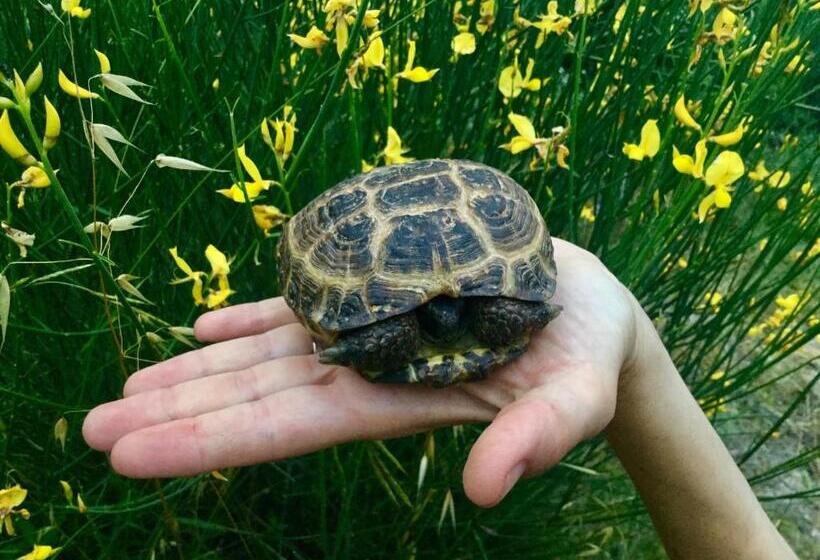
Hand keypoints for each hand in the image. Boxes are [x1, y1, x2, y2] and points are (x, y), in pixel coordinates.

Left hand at [83, 238, 639, 506]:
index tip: (131, 452)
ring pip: (265, 353)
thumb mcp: (576, 398)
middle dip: (177, 409)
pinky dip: (250, 318)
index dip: (210, 440)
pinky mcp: (377, 297)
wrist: (585, 308)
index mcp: (398, 399)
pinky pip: (300, 310)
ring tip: (130, 380)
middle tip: (93, 426)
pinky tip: (204, 324)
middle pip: (255, 395)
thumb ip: (536, 438)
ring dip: (197, 366)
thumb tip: (486, 489)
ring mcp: (367, 333)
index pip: (288, 427)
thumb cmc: (585, 353)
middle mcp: (368, 370)